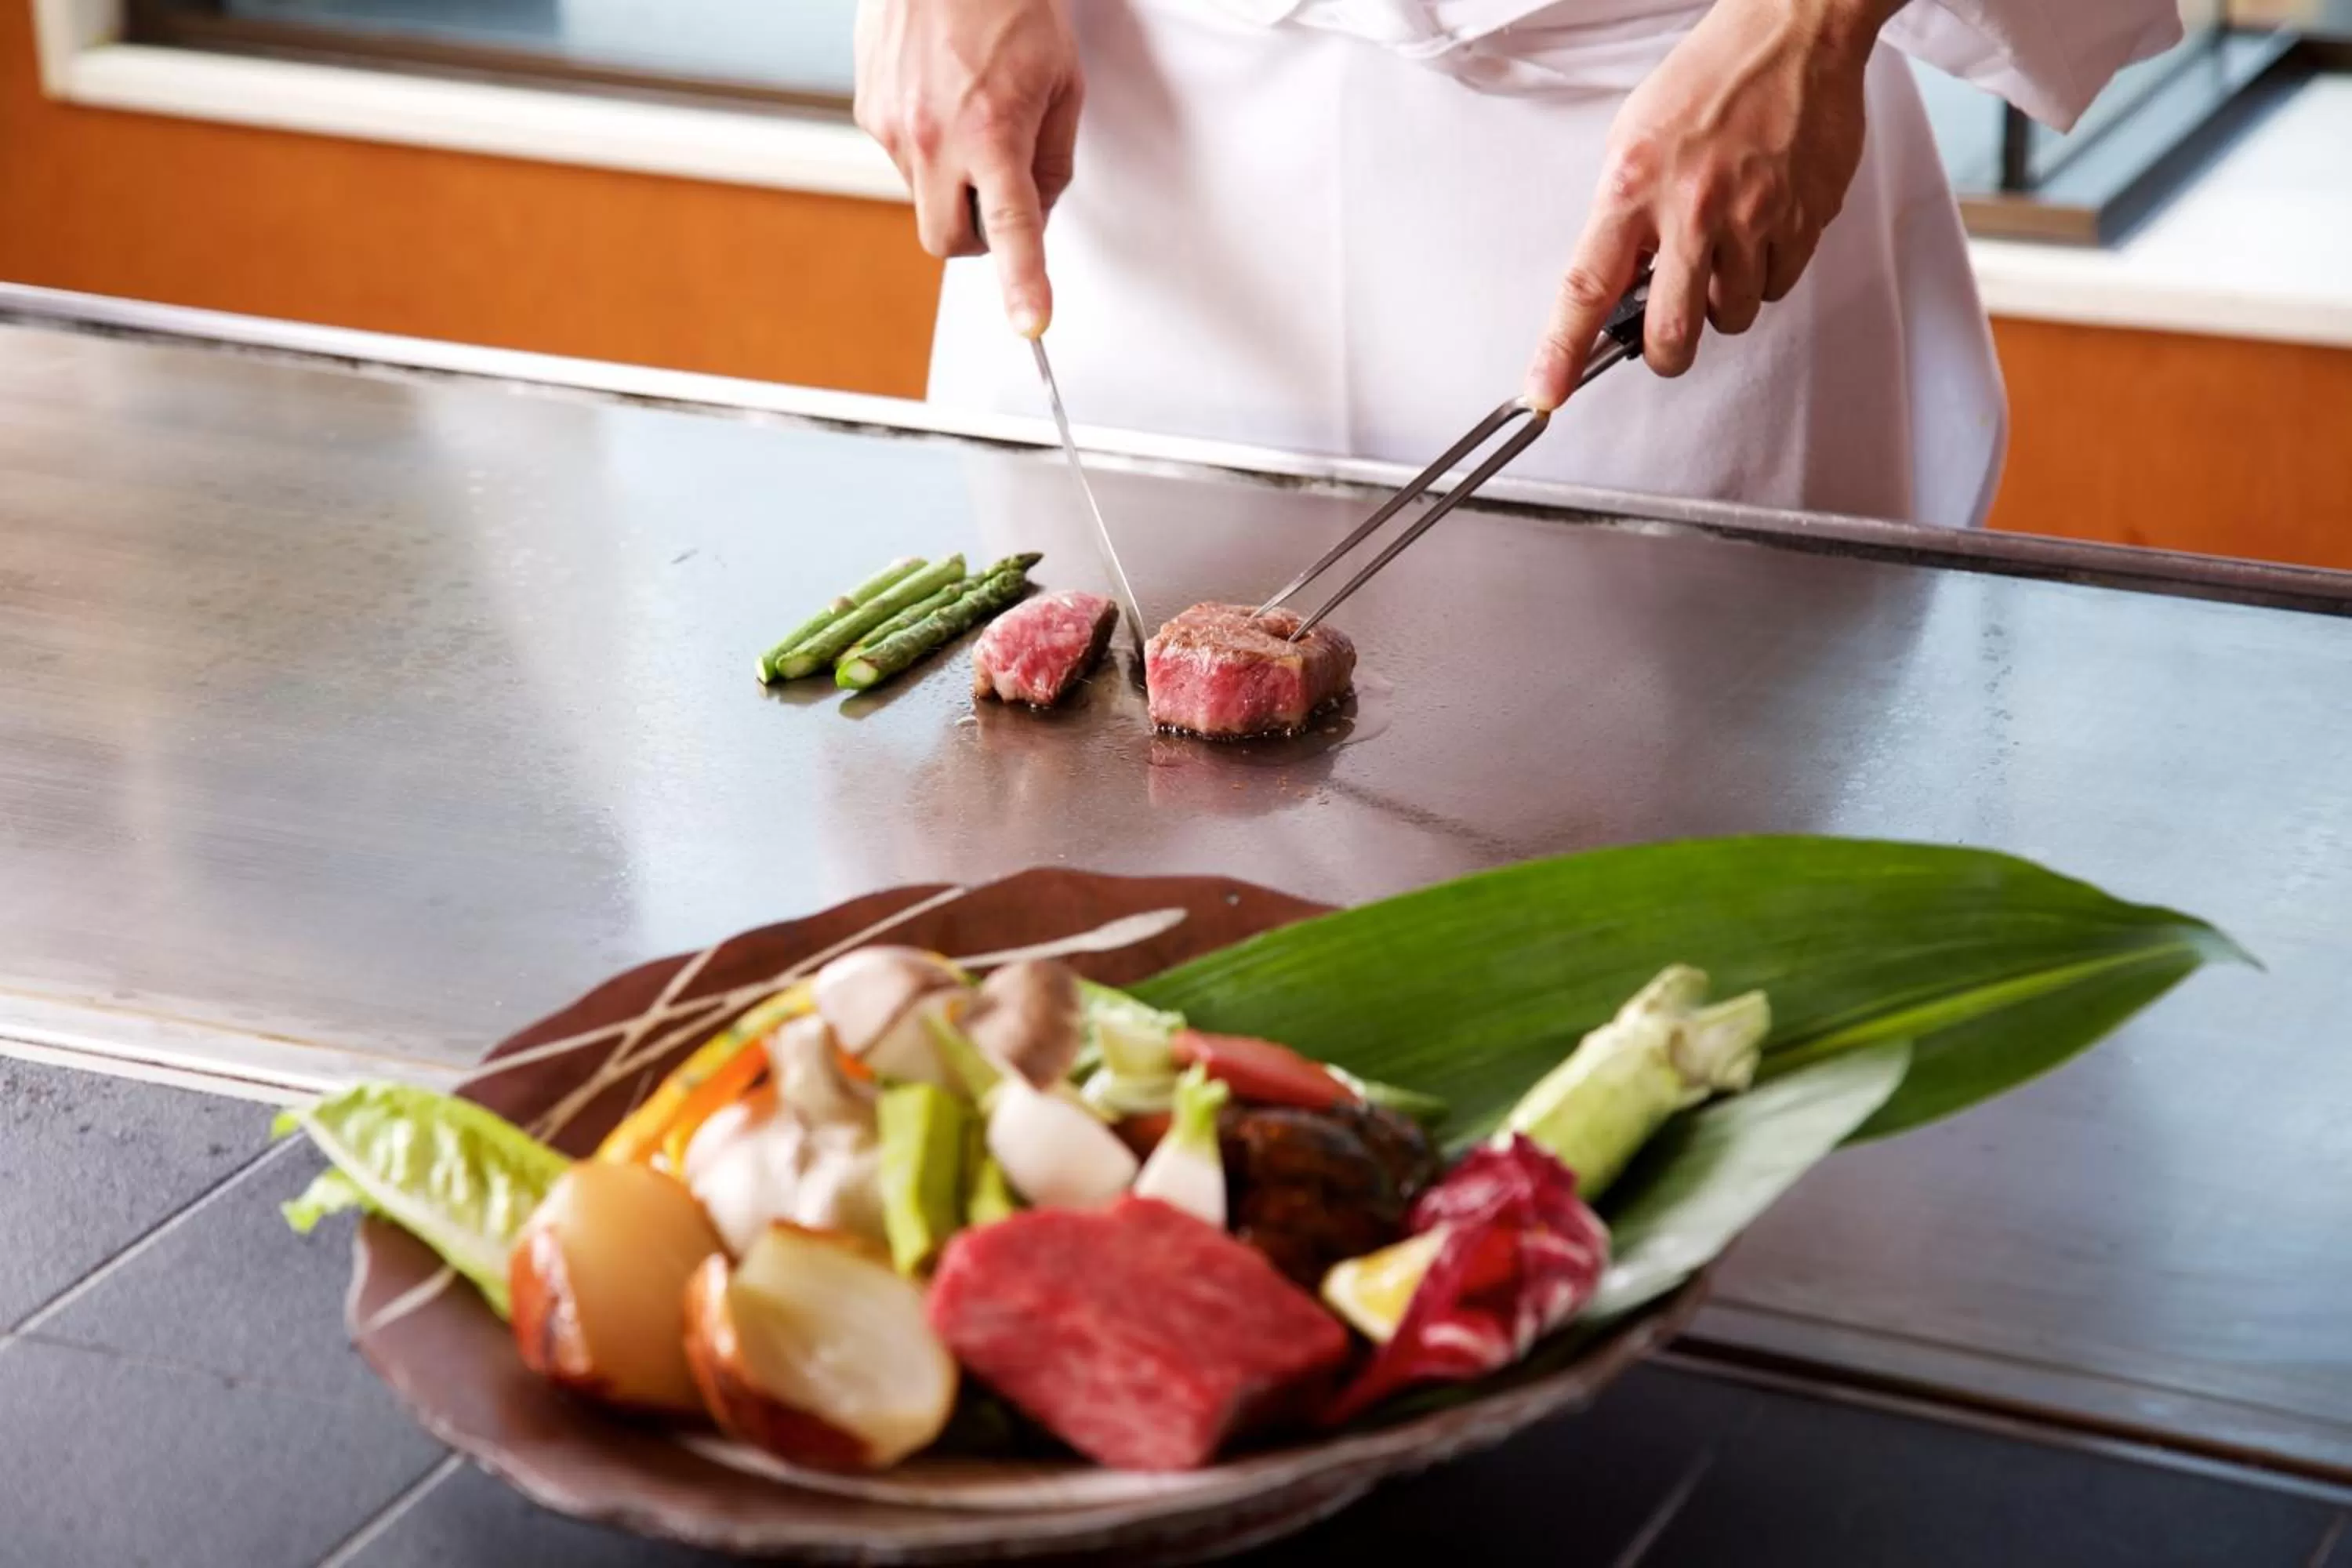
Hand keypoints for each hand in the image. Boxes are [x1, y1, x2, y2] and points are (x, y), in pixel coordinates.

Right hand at [854, 0, 1083, 337]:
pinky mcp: (868, 111)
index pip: (1012, 230)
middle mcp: (934, 138)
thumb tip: (1038, 211)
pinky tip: (943, 96)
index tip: (1030, 324)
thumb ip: (1053, 160)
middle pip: (949, 240)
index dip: (1023, 284)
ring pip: (925, 198)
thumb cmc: (1009, 3)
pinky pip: (903, 158)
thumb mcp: (1062, 83)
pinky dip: (929, 146)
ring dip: (953, 181)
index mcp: (992, 133)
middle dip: (977, 236)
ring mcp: (893, 127)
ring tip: (973, 113)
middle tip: (1003, 196)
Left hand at [1523, 0, 1900, 408]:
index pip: (1586, 287)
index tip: (1545, 393)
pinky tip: (1761, 228)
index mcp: (1635, 187)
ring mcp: (1755, 217)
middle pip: (1671, 334)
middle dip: (1665, 352)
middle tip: (1665, 335)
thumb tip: (1613, 286)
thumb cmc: (1710, 79)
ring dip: (1722, 302)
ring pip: (1732, 316)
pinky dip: (1766, 273)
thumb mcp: (1634, 138)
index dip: (1561, 351)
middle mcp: (1694, 209)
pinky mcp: (1804, 218)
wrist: (1792, 33)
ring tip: (1723, 249)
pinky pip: (1779, 285)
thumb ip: (1621, 216)